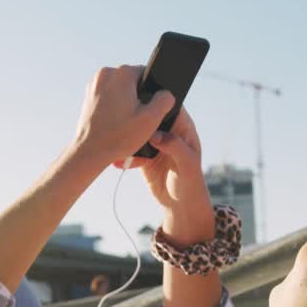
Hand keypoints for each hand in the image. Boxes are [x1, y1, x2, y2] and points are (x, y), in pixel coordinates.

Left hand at [73, 65, 174, 166]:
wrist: (90, 152)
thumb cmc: (119, 137)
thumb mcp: (151, 119)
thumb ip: (164, 100)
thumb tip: (166, 93)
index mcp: (122, 74)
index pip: (147, 73)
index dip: (152, 92)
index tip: (148, 109)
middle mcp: (106, 73)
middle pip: (133, 81)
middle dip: (138, 98)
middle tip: (137, 119)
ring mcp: (94, 84)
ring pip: (121, 89)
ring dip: (126, 103)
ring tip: (125, 122)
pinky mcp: (89, 96)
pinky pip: (109, 97)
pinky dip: (114, 107)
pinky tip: (114, 123)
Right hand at [122, 108, 214, 245]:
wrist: (181, 205)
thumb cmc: (191, 183)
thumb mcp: (187, 164)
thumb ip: (175, 146)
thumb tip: (156, 134)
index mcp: (183, 127)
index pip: (170, 106)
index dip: (157, 100)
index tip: (140, 100)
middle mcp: (168, 132)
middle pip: (150, 117)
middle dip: (136, 118)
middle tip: (122, 122)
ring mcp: (155, 144)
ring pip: (138, 132)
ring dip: (126, 138)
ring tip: (115, 143)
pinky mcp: (144, 156)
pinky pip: (131, 151)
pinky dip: (123, 155)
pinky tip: (117, 162)